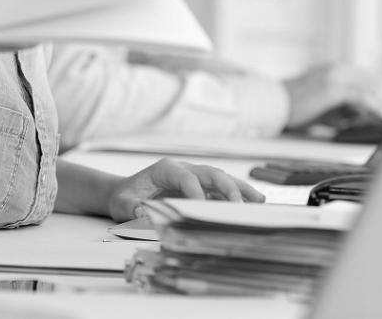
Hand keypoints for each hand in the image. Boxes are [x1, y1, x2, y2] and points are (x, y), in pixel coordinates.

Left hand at [106, 157, 264, 221]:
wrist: (125, 193)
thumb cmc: (124, 197)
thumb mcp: (122, 203)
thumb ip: (133, 208)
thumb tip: (145, 213)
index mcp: (166, 169)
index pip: (185, 177)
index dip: (195, 191)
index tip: (201, 207)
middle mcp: (184, 170)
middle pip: (210, 173)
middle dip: (226, 187)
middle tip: (239, 205)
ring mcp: (195, 178)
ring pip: (221, 180)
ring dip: (240, 189)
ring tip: (259, 201)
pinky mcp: (201, 189)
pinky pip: (222, 191)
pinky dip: (238, 196)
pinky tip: (255, 203)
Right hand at [284, 62, 381, 128]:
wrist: (273, 103)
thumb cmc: (296, 106)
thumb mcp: (326, 103)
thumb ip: (347, 106)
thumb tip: (369, 116)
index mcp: (338, 68)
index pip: (372, 78)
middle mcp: (339, 68)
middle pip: (376, 80)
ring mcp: (335, 76)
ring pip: (372, 86)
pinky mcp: (332, 87)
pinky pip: (361, 96)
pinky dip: (376, 106)